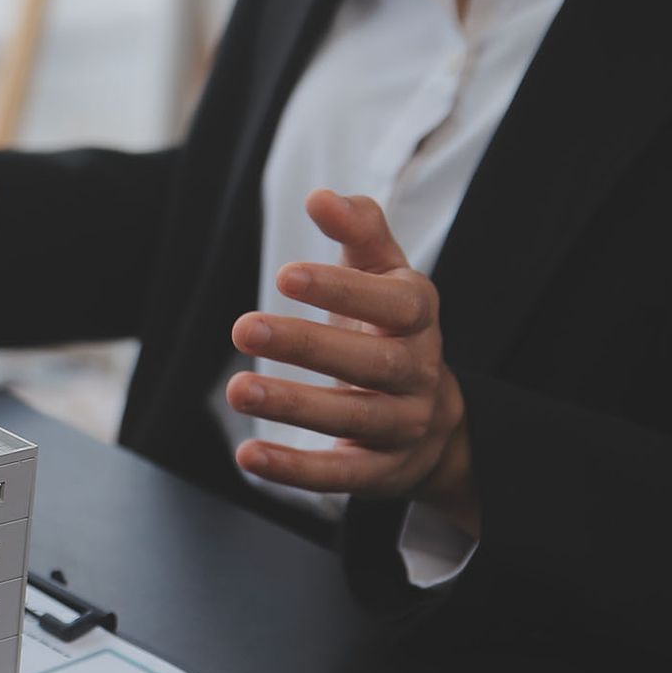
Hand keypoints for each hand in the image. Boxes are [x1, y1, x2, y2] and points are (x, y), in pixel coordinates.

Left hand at [227, 190, 479, 535]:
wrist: (433, 421)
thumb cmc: (390, 332)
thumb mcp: (385, 277)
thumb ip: (360, 233)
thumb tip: (320, 196)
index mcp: (419, 318)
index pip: (391, 302)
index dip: (342, 289)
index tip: (285, 274)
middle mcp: (418, 372)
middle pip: (369, 362)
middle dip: (307, 344)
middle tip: (242, 327)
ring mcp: (404, 426)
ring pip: (352, 418)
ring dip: (293, 405)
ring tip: (238, 389)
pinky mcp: (381, 473)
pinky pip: (339, 476)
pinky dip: (295, 469)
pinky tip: (248, 455)